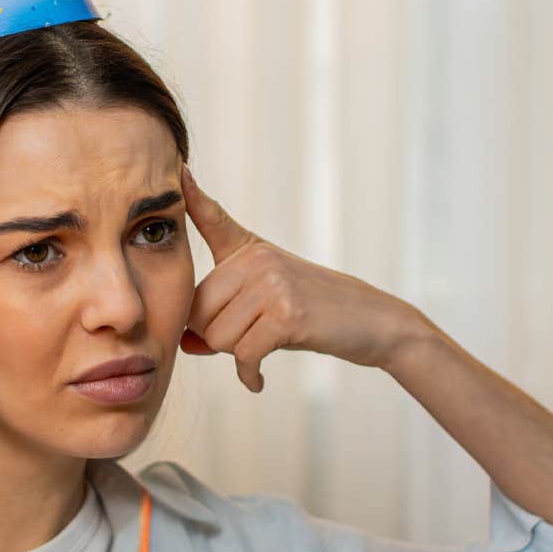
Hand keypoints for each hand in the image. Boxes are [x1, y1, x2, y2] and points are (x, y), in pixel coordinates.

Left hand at [178, 167, 416, 391]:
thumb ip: (220, 317)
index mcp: (248, 249)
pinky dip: (249, 375)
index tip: (178, 170)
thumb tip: (183, 346)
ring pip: (218, 338)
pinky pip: (244, 355)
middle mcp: (257, 258)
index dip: (193, 195)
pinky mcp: (287, 314)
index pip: (211, 219)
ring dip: (238, 356)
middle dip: (216, 339)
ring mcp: (272, 283)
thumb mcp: (266, 302)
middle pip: (197, 312)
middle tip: (251, 340)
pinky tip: (258, 381)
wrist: (373, 322)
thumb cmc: (314, 314)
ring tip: (266, 347)